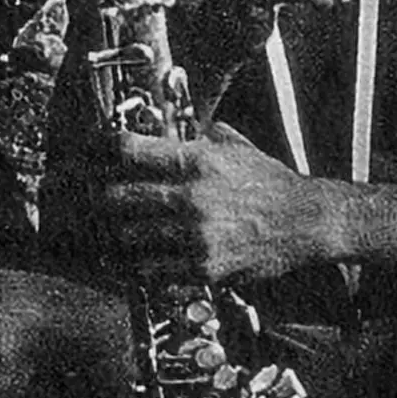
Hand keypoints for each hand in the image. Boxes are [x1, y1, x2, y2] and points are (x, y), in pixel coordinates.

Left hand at [97, 123, 323, 284]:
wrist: (306, 221)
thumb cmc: (271, 183)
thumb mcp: (236, 147)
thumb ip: (202, 136)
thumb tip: (175, 127)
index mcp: (195, 160)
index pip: (128, 150)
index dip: (100, 150)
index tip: (90, 153)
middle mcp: (189, 197)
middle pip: (116, 197)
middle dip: (99, 199)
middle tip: (93, 200)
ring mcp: (194, 235)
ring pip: (128, 238)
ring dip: (116, 236)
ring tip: (110, 234)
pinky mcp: (202, 267)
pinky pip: (153, 270)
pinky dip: (141, 266)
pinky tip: (138, 261)